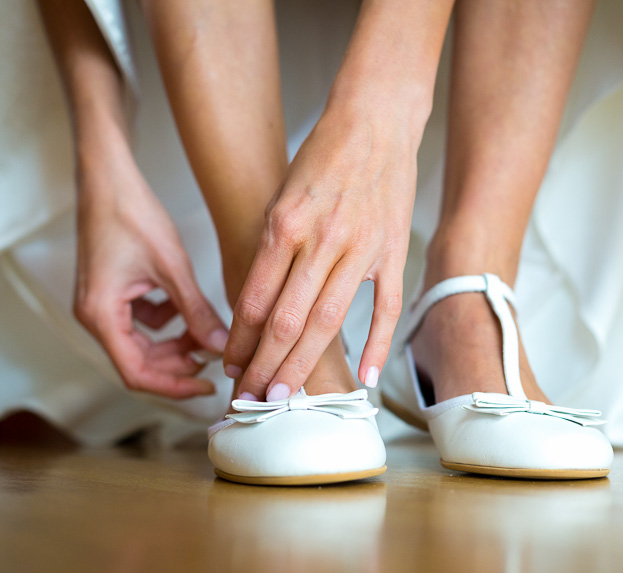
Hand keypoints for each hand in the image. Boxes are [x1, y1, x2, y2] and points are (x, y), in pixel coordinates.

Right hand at [74, 148, 228, 398]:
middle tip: (215, 358)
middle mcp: (94, 316)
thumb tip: (221, 346)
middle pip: (139, 362)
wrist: (107, 177)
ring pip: (142, 343)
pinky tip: (187, 307)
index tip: (207, 388)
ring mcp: (100, 305)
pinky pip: (141, 322)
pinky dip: (166, 321)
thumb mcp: (172, 267)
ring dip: (175, 342)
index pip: (136, 374)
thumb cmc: (131, 213)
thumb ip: (196, 310)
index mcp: (101, 315)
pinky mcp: (110, 293)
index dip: (175, 387)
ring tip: (207, 332)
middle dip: (178, 363)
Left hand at [224, 108, 414, 399]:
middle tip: (249, 399)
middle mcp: (320, 240)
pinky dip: (376, 346)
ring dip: (303, 365)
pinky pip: (386, 309)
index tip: (229, 367)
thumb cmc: (322, 159)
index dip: (238, 341)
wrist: (374, 122)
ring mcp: (361, 248)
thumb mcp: (281, 198)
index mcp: (284, 225)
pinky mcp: (393, 251)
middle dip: (262, 366)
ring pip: (328, 322)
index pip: (253, 300)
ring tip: (285, 396)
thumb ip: (270, 252)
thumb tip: (257, 308)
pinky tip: (366, 379)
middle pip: (285, 321)